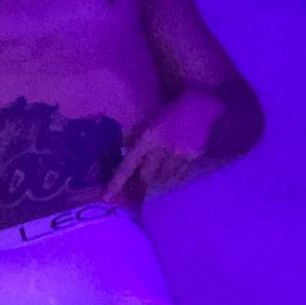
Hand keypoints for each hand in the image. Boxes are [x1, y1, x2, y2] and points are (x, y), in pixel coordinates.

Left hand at [103, 89, 223, 200]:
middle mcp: (162, 149)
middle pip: (147, 177)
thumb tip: (121, 155)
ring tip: (165, 162)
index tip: (107, 197)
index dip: (116, 182)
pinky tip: (177, 160)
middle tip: (148, 170)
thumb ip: (133, 140)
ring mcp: (179, 154)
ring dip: (161, 175)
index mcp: (147, 139)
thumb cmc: (168, 116)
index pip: (127, 165)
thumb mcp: (146, 124)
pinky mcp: (193, 157)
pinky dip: (175, 173)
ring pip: (164, 179)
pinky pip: (179, 175)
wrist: (198, 107)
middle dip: (145, 177)